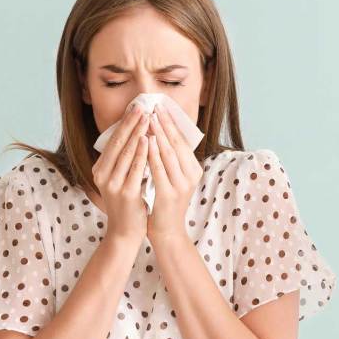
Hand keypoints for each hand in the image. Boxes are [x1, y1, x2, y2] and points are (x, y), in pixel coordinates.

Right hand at [92, 102, 149, 243]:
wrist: (125, 232)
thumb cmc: (127, 205)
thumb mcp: (120, 180)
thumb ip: (123, 162)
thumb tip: (135, 136)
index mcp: (100, 170)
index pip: (113, 141)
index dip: (124, 123)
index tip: (135, 108)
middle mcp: (103, 175)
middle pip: (118, 143)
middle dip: (131, 123)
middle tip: (142, 106)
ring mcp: (112, 184)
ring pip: (126, 153)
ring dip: (137, 133)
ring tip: (147, 118)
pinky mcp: (125, 193)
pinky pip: (135, 168)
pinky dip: (142, 153)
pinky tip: (149, 140)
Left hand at [145, 103, 202, 244]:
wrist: (167, 232)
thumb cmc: (165, 203)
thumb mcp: (172, 178)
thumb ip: (169, 159)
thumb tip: (159, 133)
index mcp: (193, 169)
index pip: (182, 140)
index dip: (172, 122)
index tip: (162, 106)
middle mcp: (191, 175)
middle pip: (177, 143)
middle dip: (165, 123)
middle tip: (155, 106)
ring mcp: (181, 185)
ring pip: (169, 153)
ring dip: (158, 134)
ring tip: (150, 118)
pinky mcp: (169, 194)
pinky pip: (159, 169)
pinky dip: (152, 154)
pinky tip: (146, 141)